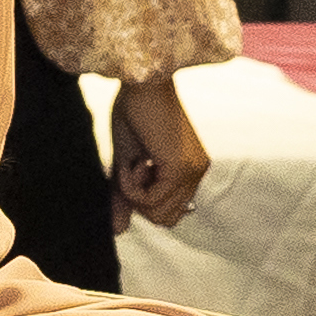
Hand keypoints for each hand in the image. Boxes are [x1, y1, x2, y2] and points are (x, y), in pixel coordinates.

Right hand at [110, 73, 209, 217]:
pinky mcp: (180, 169)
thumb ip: (124, 197)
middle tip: (133, 169)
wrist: (142, 84)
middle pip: (165, 219)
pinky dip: (131, 187)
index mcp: (190, 168)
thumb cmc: (134, 113)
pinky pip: (149, 200)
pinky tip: (133, 162)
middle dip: (139, 202)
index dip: (143, 202)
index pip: (169, 212)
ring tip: (133, 162)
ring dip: (133, 194)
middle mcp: (197, 172)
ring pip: (157, 214)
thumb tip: (118, 231)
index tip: (136, 171)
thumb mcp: (126, 162)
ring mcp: (192, 171)